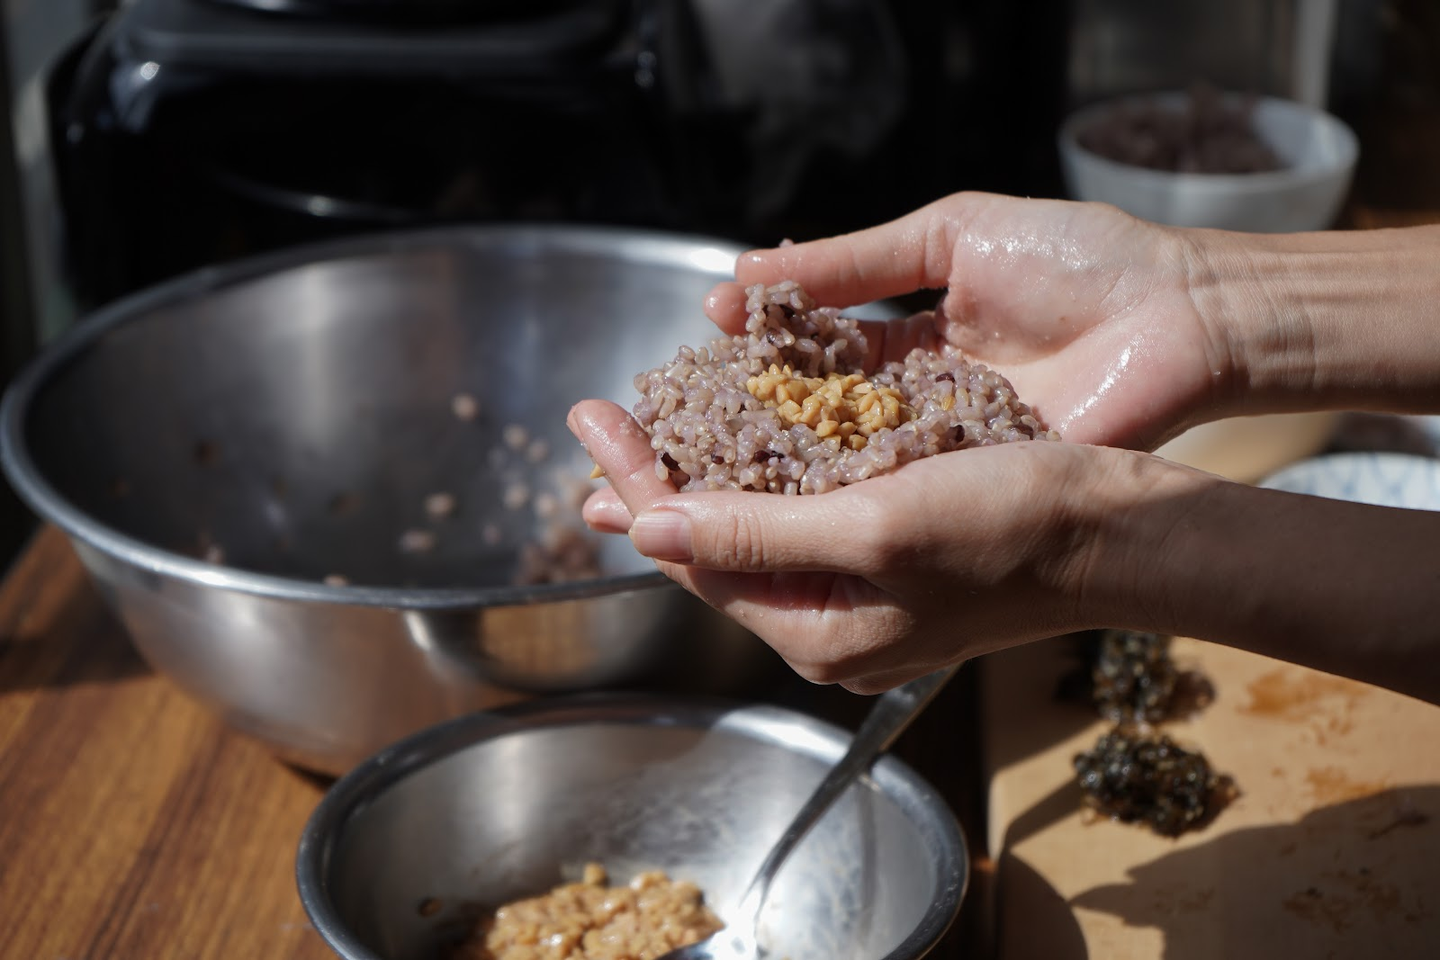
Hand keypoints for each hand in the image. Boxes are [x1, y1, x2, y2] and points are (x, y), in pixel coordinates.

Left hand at [567, 399, 1130, 692]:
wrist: (1121, 533)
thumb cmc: (1012, 529)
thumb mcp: (875, 528)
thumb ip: (757, 536)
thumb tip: (646, 532)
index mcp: (817, 633)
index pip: (694, 559)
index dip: (635, 485)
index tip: (591, 415)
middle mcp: (831, 623)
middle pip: (715, 548)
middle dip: (655, 480)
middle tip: (600, 416)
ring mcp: (862, 593)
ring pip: (756, 527)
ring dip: (704, 470)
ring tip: (650, 423)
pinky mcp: (892, 555)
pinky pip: (805, 513)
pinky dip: (765, 467)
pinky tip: (742, 429)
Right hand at [704, 191, 1230, 449]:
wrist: (1182, 318)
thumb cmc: (1081, 261)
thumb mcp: (953, 235)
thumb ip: (856, 258)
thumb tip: (755, 268)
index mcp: (911, 339)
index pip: (813, 348)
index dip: (759, 343)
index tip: (706, 328)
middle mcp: (916, 402)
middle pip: (816, 416)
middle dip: (749, 416)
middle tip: (678, 414)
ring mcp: (944, 452)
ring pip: (847, 464)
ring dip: (781, 462)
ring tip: (707, 457)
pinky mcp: (975, 489)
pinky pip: (899, 497)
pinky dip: (845, 497)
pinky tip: (783, 494)